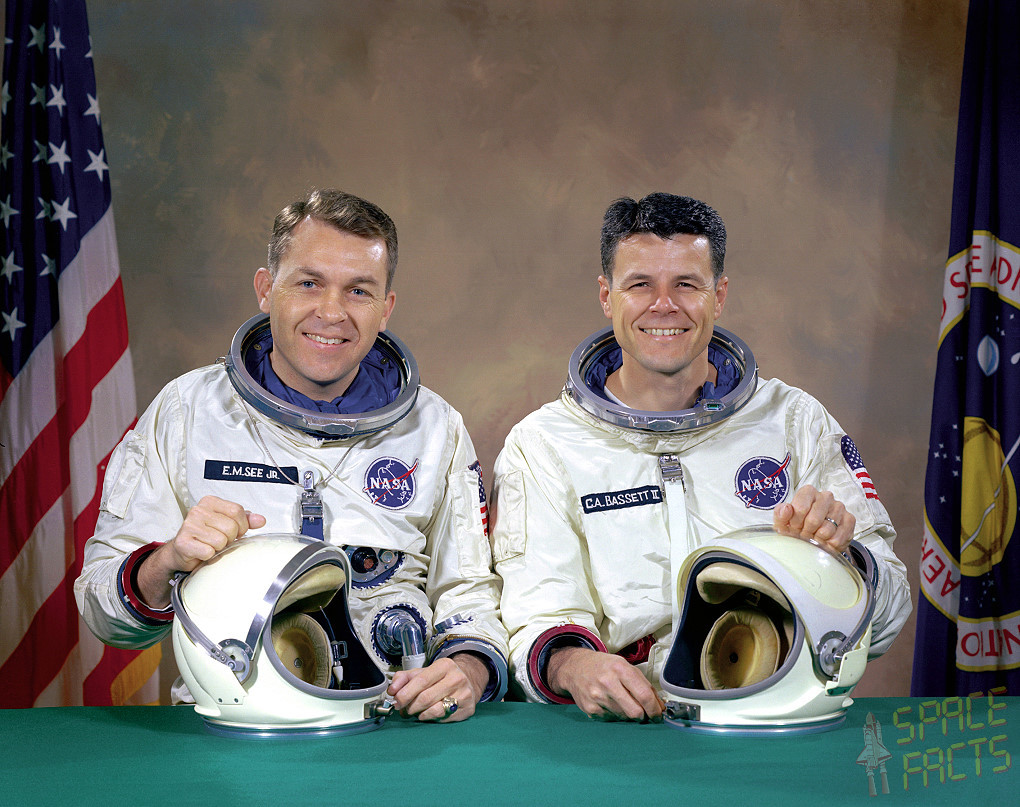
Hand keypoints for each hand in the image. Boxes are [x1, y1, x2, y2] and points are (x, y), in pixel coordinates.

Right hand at [138, 495, 265, 606]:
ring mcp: (188, 525)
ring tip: (209, 545)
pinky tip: (201, 552)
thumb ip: (245, 520)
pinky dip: (208, 556)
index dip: (241, 526)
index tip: (235, 531)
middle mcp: (198, 510)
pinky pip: (208, 552)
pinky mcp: (183, 542)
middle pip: (231, 527)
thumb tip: (260, 520)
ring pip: (221, 541)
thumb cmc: (205, 536)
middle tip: (219, 540)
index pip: (237, 511)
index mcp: (210, 502)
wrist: (182, 551)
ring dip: (218, 548)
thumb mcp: (227, 523)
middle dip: (229, 538)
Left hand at [386, 653, 486, 721]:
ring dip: (420, 715)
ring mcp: (464, 694)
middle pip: (426, 698)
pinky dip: (431, 719)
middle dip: (410, 707)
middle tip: (404, 710)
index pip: (421, 681)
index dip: (405, 693)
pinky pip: (443, 718)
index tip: (396, 702)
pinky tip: (428, 714)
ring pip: (435, 710)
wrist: (467, 682)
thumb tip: (392, 690)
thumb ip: (404, 678)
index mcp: (444, 666)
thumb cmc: (440, 679)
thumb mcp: (422, 672)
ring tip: (416, 712)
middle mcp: (456, 678)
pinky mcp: (467, 709)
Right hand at [546, 646, 662, 721]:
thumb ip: (644, 685)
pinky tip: (609, 703)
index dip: (655, 709)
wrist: (575, 668)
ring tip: (621, 702)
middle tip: (643, 712)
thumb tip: (660, 706)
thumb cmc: (604, 667)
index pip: (644, 695)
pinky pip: (612, 720)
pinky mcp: (590, 709)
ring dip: (628, 714)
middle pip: (635, 712)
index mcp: (620, 669)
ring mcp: (597, 697)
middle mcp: (608, 682)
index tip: (658, 714)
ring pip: (624, 717)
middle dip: (643, 715)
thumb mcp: (625, 666)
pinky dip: (615, 715)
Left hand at [773, 484, 854, 553]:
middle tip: (804, 534)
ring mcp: (839, 507)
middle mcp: (825, 496)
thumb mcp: (783, 522)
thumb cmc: (797, 527)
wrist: (814, 539)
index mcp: (808, 492)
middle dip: (807, 532)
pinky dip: (830, 544)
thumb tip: (786, 508)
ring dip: (818, 539)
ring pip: (827, 530)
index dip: (796, 522)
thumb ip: (780, 514)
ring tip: (815, 537)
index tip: (794, 526)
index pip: (800, 508)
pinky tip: (825, 541)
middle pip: (814, 520)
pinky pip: (838, 537)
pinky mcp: (849, 519)